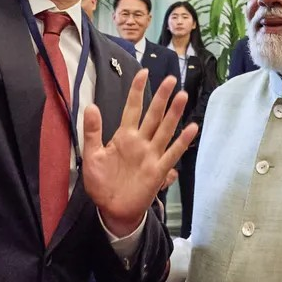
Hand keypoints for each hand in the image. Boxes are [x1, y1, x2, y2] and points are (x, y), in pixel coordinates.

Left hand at [83, 70, 197, 236]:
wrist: (111, 209)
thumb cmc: (101, 183)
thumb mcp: (91, 155)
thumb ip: (93, 131)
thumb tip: (91, 105)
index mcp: (124, 136)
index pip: (132, 108)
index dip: (137, 90)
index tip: (143, 72)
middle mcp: (140, 142)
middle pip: (153, 115)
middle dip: (161, 97)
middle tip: (171, 79)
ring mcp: (151, 155)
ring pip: (165, 130)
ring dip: (174, 114)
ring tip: (182, 96)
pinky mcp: (158, 170)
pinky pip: (172, 153)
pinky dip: (182, 141)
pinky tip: (191, 128)